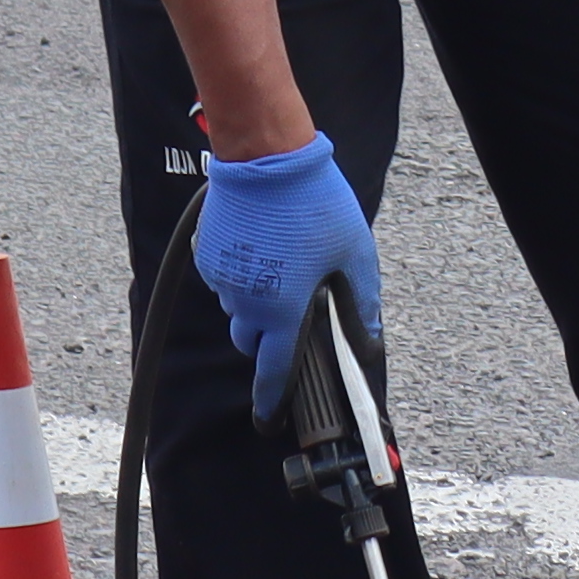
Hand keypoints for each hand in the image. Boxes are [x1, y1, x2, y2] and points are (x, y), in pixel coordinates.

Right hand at [196, 129, 382, 422]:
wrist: (266, 158)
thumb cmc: (315, 204)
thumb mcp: (355, 255)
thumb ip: (363, 304)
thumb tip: (369, 342)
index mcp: (284, 309)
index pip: (275, 371)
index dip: (272, 400)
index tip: (268, 420)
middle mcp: (247, 301)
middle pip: (253, 343)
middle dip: (270, 341)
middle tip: (294, 313)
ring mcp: (224, 279)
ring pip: (239, 312)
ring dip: (257, 306)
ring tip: (284, 269)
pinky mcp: (209, 256)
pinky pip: (227, 282)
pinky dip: (243, 277)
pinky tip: (264, 248)